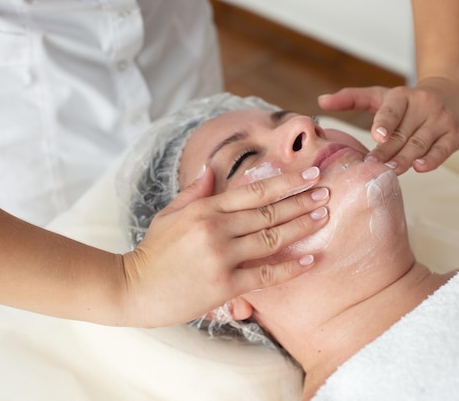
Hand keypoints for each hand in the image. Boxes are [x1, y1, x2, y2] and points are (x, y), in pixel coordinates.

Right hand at [121, 165, 328, 326]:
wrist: (131, 289)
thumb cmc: (152, 252)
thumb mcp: (170, 214)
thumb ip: (194, 192)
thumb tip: (210, 169)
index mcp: (204, 208)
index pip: (254, 191)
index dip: (286, 182)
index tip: (310, 173)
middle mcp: (215, 228)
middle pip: (269, 212)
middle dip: (301, 200)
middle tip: (327, 192)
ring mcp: (220, 256)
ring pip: (271, 238)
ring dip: (301, 227)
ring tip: (323, 216)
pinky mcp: (224, 285)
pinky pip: (265, 275)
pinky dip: (290, 268)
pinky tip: (310, 260)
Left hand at [318, 78, 458, 174]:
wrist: (451, 93)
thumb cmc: (408, 101)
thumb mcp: (380, 96)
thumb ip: (351, 99)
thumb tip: (320, 101)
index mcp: (402, 96)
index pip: (392, 110)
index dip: (385, 123)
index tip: (377, 136)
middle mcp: (424, 106)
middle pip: (402, 133)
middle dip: (387, 151)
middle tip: (372, 166)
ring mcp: (441, 120)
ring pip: (420, 143)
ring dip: (405, 158)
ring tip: (390, 171)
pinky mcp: (455, 135)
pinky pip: (442, 150)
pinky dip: (432, 159)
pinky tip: (419, 167)